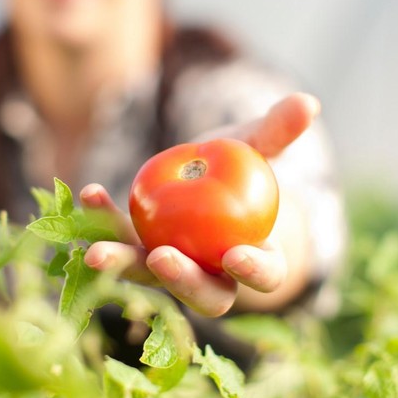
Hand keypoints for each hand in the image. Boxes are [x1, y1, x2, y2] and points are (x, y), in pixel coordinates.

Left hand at [82, 92, 319, 316]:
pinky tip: (89, 193)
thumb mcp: (255, 145)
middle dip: (182, 282)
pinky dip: (101, 220)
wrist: (202, 174)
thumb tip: (308, 102)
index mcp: (256, 259)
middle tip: (162, 259)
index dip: (254, 270)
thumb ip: (278, 131)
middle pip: (204, 295)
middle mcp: (213, 276)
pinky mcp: (136, 251)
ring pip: (148, 277)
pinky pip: (118, 240)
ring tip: (95, 251)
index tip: (236, 255)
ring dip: (122, 265)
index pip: (264, 276)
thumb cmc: (239, 165)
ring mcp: (170, 269)